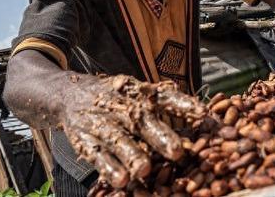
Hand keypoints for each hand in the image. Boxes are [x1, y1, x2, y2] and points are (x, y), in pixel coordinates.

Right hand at [61, 75, 205, 189]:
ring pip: (119, 139)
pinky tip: (121, 181)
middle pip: (143, 121)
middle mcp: (122, 106)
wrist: (67, 94)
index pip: (164, 96)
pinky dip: (109, 168)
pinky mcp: (85, 138)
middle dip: (160, 137)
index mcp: (140, 93)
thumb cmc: (116, 99)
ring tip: (145, 170)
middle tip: (177, 152)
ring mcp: (102, 122)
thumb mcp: (139, 94)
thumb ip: (168, 106)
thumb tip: (207, 118)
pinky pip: (98, 155)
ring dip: (132, 155)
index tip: (202, 112)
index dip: (183, 104)